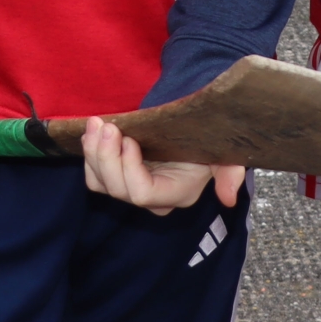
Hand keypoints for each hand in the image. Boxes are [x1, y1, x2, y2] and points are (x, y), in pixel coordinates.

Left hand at [80, 117, 242, 214]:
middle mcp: (154, 197)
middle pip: (120, 190)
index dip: (130, 169)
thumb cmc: (208, 135)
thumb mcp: (224, 151)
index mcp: (178, 191)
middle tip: (106, 125)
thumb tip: (229, 198)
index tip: (130, 139)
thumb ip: (230, 172)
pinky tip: (92, 131)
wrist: (194, 125)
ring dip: (94, 153)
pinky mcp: (120, 177)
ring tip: (96, 123)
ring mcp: (135, 188)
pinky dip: (90, 154)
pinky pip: (96, 177)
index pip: (144, 194)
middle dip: (107, 156)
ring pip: (103, 184)